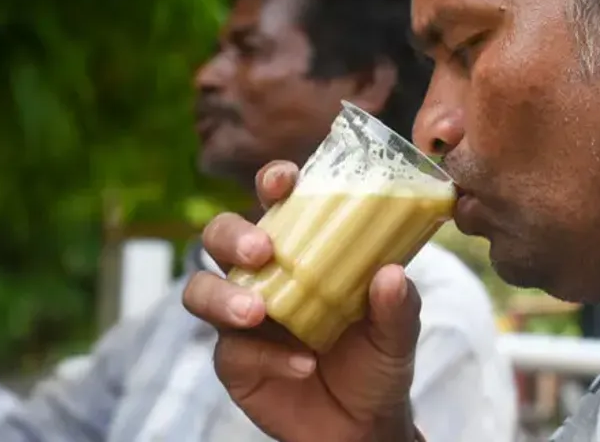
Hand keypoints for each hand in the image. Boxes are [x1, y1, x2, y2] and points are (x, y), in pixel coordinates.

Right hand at [182, 162, 420, 441]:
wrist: (364, 422)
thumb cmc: (377, 356)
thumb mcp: (399, 329)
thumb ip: (397, 304)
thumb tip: (390, 273)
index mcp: (303, 248)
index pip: (278, 202)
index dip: (273, 182)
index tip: (283, 181)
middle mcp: (264, 274)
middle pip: (220, 236)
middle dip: (232, 235)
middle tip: (261, 250)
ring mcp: (242, 316)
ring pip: (201, 290)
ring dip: (225, 297)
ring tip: (259, 312)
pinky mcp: (234, 361)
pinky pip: (232, 351)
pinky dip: (268, 356)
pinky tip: (304, 363)